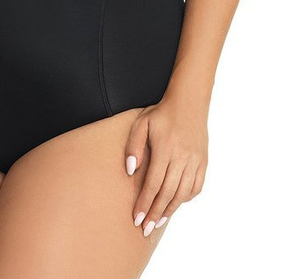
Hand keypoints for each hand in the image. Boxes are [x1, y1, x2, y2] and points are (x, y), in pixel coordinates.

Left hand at [124, 95, 208, 235]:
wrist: (189, 102)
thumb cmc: (161, 113)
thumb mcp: (141, 123)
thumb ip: (134, 146)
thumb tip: (130, 171)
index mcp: (165, 149)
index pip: (153, 184)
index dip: (145, 204)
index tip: (137, 219)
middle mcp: (182, 157)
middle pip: (167, 193)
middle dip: (155, 213)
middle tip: (145, 229)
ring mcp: (195, 161)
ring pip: (182, 193)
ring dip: (170, 210)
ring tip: (158, 222)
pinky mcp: (203, 162)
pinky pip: (196, 186)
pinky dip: (186, 198)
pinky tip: (176, 203)